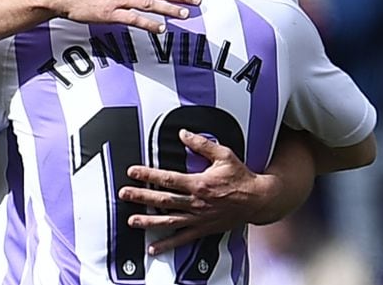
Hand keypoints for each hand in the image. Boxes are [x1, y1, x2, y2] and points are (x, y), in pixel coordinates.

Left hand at [118, 129, 276, 254]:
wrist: (257, 200)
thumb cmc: (241, 178)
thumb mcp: (224, 155)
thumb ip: (202, 144)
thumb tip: (184, 134)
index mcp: (199, 183)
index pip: (168, 179)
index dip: (148, 174)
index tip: (133, 172)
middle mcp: (196, 202)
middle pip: (163, 200)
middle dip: (141, 197)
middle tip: (124, 194)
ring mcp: (198, 218)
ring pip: (169, 221)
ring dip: (148, 221)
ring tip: (132, 221)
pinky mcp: (203, 229)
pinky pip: (182, 238)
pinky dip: (167, 244)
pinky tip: (153, 247)